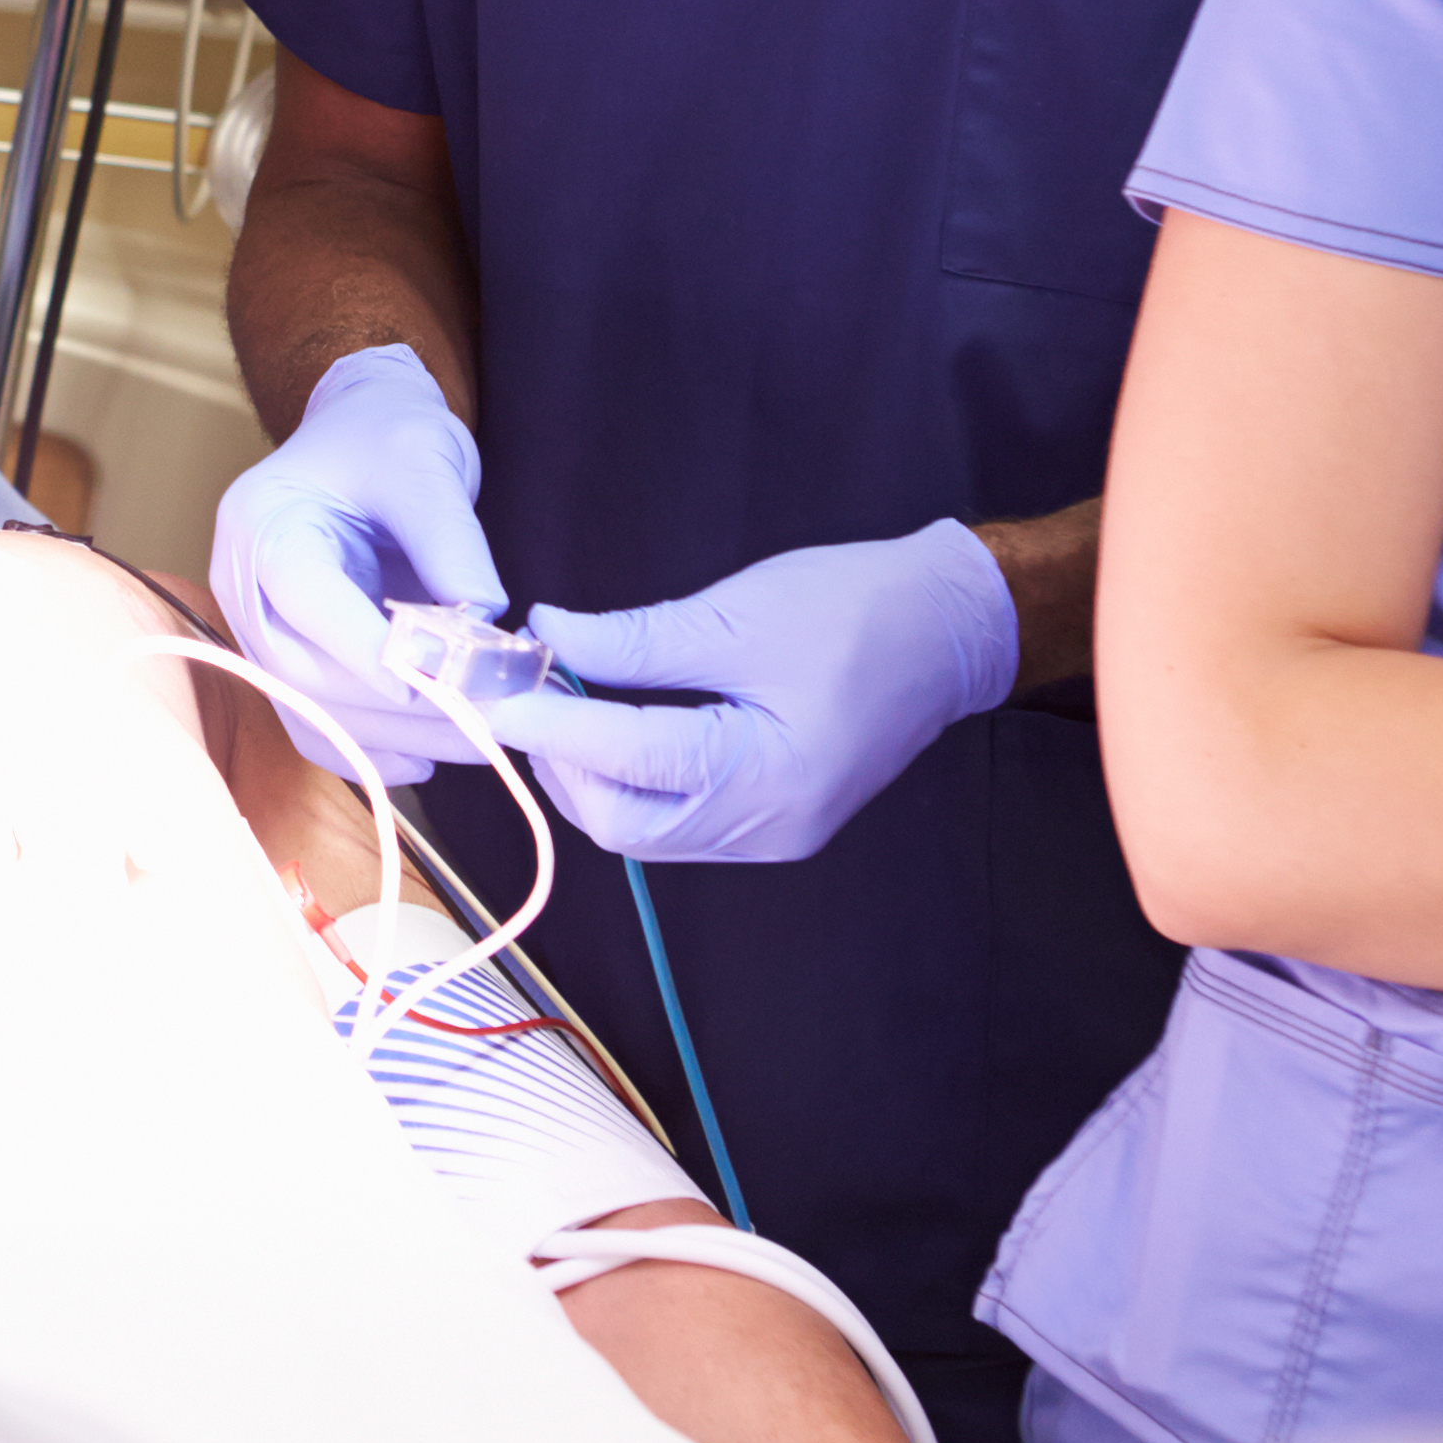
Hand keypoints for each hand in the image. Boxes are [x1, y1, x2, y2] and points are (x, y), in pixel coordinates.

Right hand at [208, 344, 516, 784]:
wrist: (363, 433)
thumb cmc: (386, 434)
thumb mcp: (426, 463)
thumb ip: (451, 540)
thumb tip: (484, 620)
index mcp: (261, 522)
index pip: (303, 597)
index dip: (367, 650)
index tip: (442, 683)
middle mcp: (243, 584)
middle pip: (302, 672)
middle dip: (395, 709)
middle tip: (483, 720)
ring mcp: (260, 629)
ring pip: (311, 713)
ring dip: (395, 740)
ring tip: (479, 740)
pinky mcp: (290, 660)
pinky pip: (318, 725)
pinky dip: (371, 749)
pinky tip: (429, 753)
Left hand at [485, 521, 1018, 863]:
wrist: (950, 626)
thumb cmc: (855, 608)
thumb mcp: (735, 613)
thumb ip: (634, 641)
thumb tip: (548, 639)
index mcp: (766, 776)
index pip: (624, 764)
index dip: (548, 728)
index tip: (491, 694)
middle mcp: (769, 827)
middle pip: (624, 826)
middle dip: (563, 766)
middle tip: (529, 700)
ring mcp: (776, 835)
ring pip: (647, 832)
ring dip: (593, 778)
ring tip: (564, 709)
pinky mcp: (778, 823)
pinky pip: (681, 821)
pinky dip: (634, 783)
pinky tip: (615, 732)